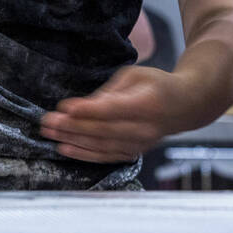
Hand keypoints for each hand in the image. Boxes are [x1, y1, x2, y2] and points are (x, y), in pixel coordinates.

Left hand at [39, 65, 191, 163]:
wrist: (185, 106)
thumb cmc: (156, 84)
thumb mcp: (135, 75)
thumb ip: (110, 91)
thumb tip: (83, 106)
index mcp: (147, 103)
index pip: (114, 109)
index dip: (88, 110)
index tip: (65, 107)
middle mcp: (145, 128)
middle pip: (104, 131)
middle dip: (73, 127)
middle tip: (48, 122)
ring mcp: (140, 143)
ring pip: (102, 146)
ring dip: (73, 141)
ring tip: (50, 134)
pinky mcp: (134, 152)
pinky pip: (106, 156)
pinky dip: (84, 153)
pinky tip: (66, 148)